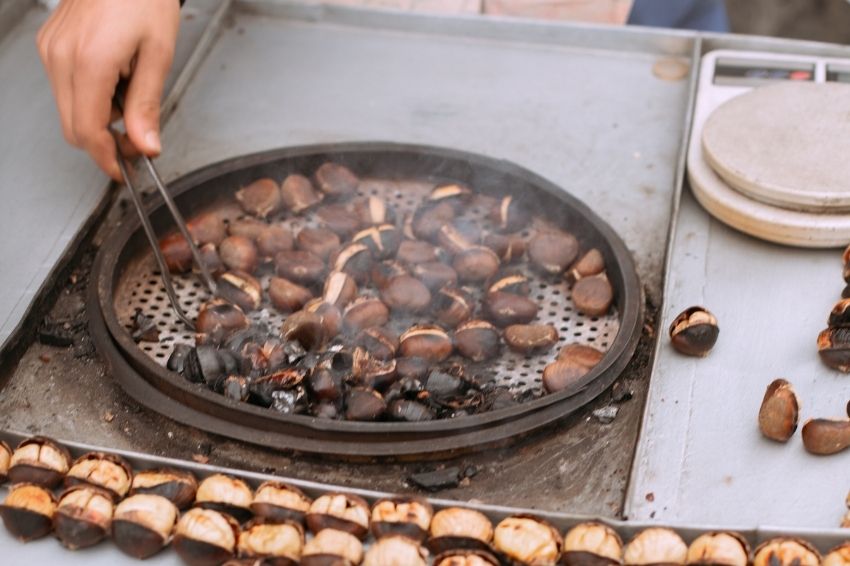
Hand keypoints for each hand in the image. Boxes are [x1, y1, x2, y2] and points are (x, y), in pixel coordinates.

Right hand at [36, 0, 180, 180]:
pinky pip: (66, 87)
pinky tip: (115, 77)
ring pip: (68, 110)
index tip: (127, 170)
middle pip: (73, 128)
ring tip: (131, 90)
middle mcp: (60, 57)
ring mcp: (51, 49)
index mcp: (89, 62)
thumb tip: (146, 146)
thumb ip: (147, 104)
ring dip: (100, 117)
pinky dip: (91, 96)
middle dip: (105, 143)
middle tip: (138, 141)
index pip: (88, 132)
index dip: (108, 158)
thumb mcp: (157, 53)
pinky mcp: (50, 44)